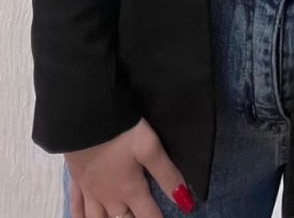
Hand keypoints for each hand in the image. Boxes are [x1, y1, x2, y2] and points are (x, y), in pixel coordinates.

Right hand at [64, 117, 196, 215]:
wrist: (84, 117)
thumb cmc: (121, 131)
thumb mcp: (150, 148)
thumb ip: (167, 174)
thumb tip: (186, 201)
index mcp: (130, 190)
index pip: (148, 216)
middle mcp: (109, 197)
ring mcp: (90, 191)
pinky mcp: (75, 180)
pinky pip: (76, 207)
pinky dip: (79, 216)